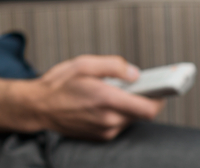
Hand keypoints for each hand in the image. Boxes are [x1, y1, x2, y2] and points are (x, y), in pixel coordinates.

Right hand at [19, 55, 163, 139]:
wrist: (38, 107)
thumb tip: (134, 73)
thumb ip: (113, 65)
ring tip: (108, 93)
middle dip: (139, 98)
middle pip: (141, 112)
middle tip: (130, 85)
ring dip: (126, 105)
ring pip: (130, 118)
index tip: (161, 88)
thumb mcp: (83, 63)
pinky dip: (116, 113)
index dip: (159, 98)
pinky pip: (119, 123)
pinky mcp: (101, 136)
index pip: (148, 108)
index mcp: (106, 99)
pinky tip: (100, 103)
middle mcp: (108, 119)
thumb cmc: (57, 85)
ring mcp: (105, 130)